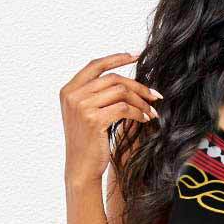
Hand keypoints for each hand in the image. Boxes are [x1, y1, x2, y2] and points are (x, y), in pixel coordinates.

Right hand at [59, 51, 160, 186]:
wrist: (80, 168)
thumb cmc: (88, 143)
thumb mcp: (86, 114)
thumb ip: (96, 95)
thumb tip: (124, 81)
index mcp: (69, 89)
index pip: (96, 65)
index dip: (117, 58)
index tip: (138, 55)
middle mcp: (73, 95)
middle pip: (113, 78)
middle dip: (138, 86)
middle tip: (155, 95)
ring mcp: (82, 106)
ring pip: (120, 92)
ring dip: (141, 101)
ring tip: (152, 111)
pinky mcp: (94, 119)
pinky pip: (123, 108)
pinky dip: (138, 113)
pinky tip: (145, 120)